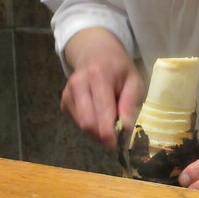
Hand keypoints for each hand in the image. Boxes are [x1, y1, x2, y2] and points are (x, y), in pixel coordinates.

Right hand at [60, 27, 143, 149]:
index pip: (102, 110)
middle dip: (103, 137)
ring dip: (97, 134)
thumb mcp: (133, 80)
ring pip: (81, 126)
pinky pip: (77, 123)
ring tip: (111, 127)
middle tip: (116, 141)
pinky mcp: (64, 102)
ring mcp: (68, 93)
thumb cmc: (119, 68)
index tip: (119, 144)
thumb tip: (125, 128)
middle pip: (88, 122)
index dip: (109, 132)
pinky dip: (91, 128)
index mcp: (98, 76)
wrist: (95, 53)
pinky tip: (100, 119)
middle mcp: (78, 84)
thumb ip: (130, 102)